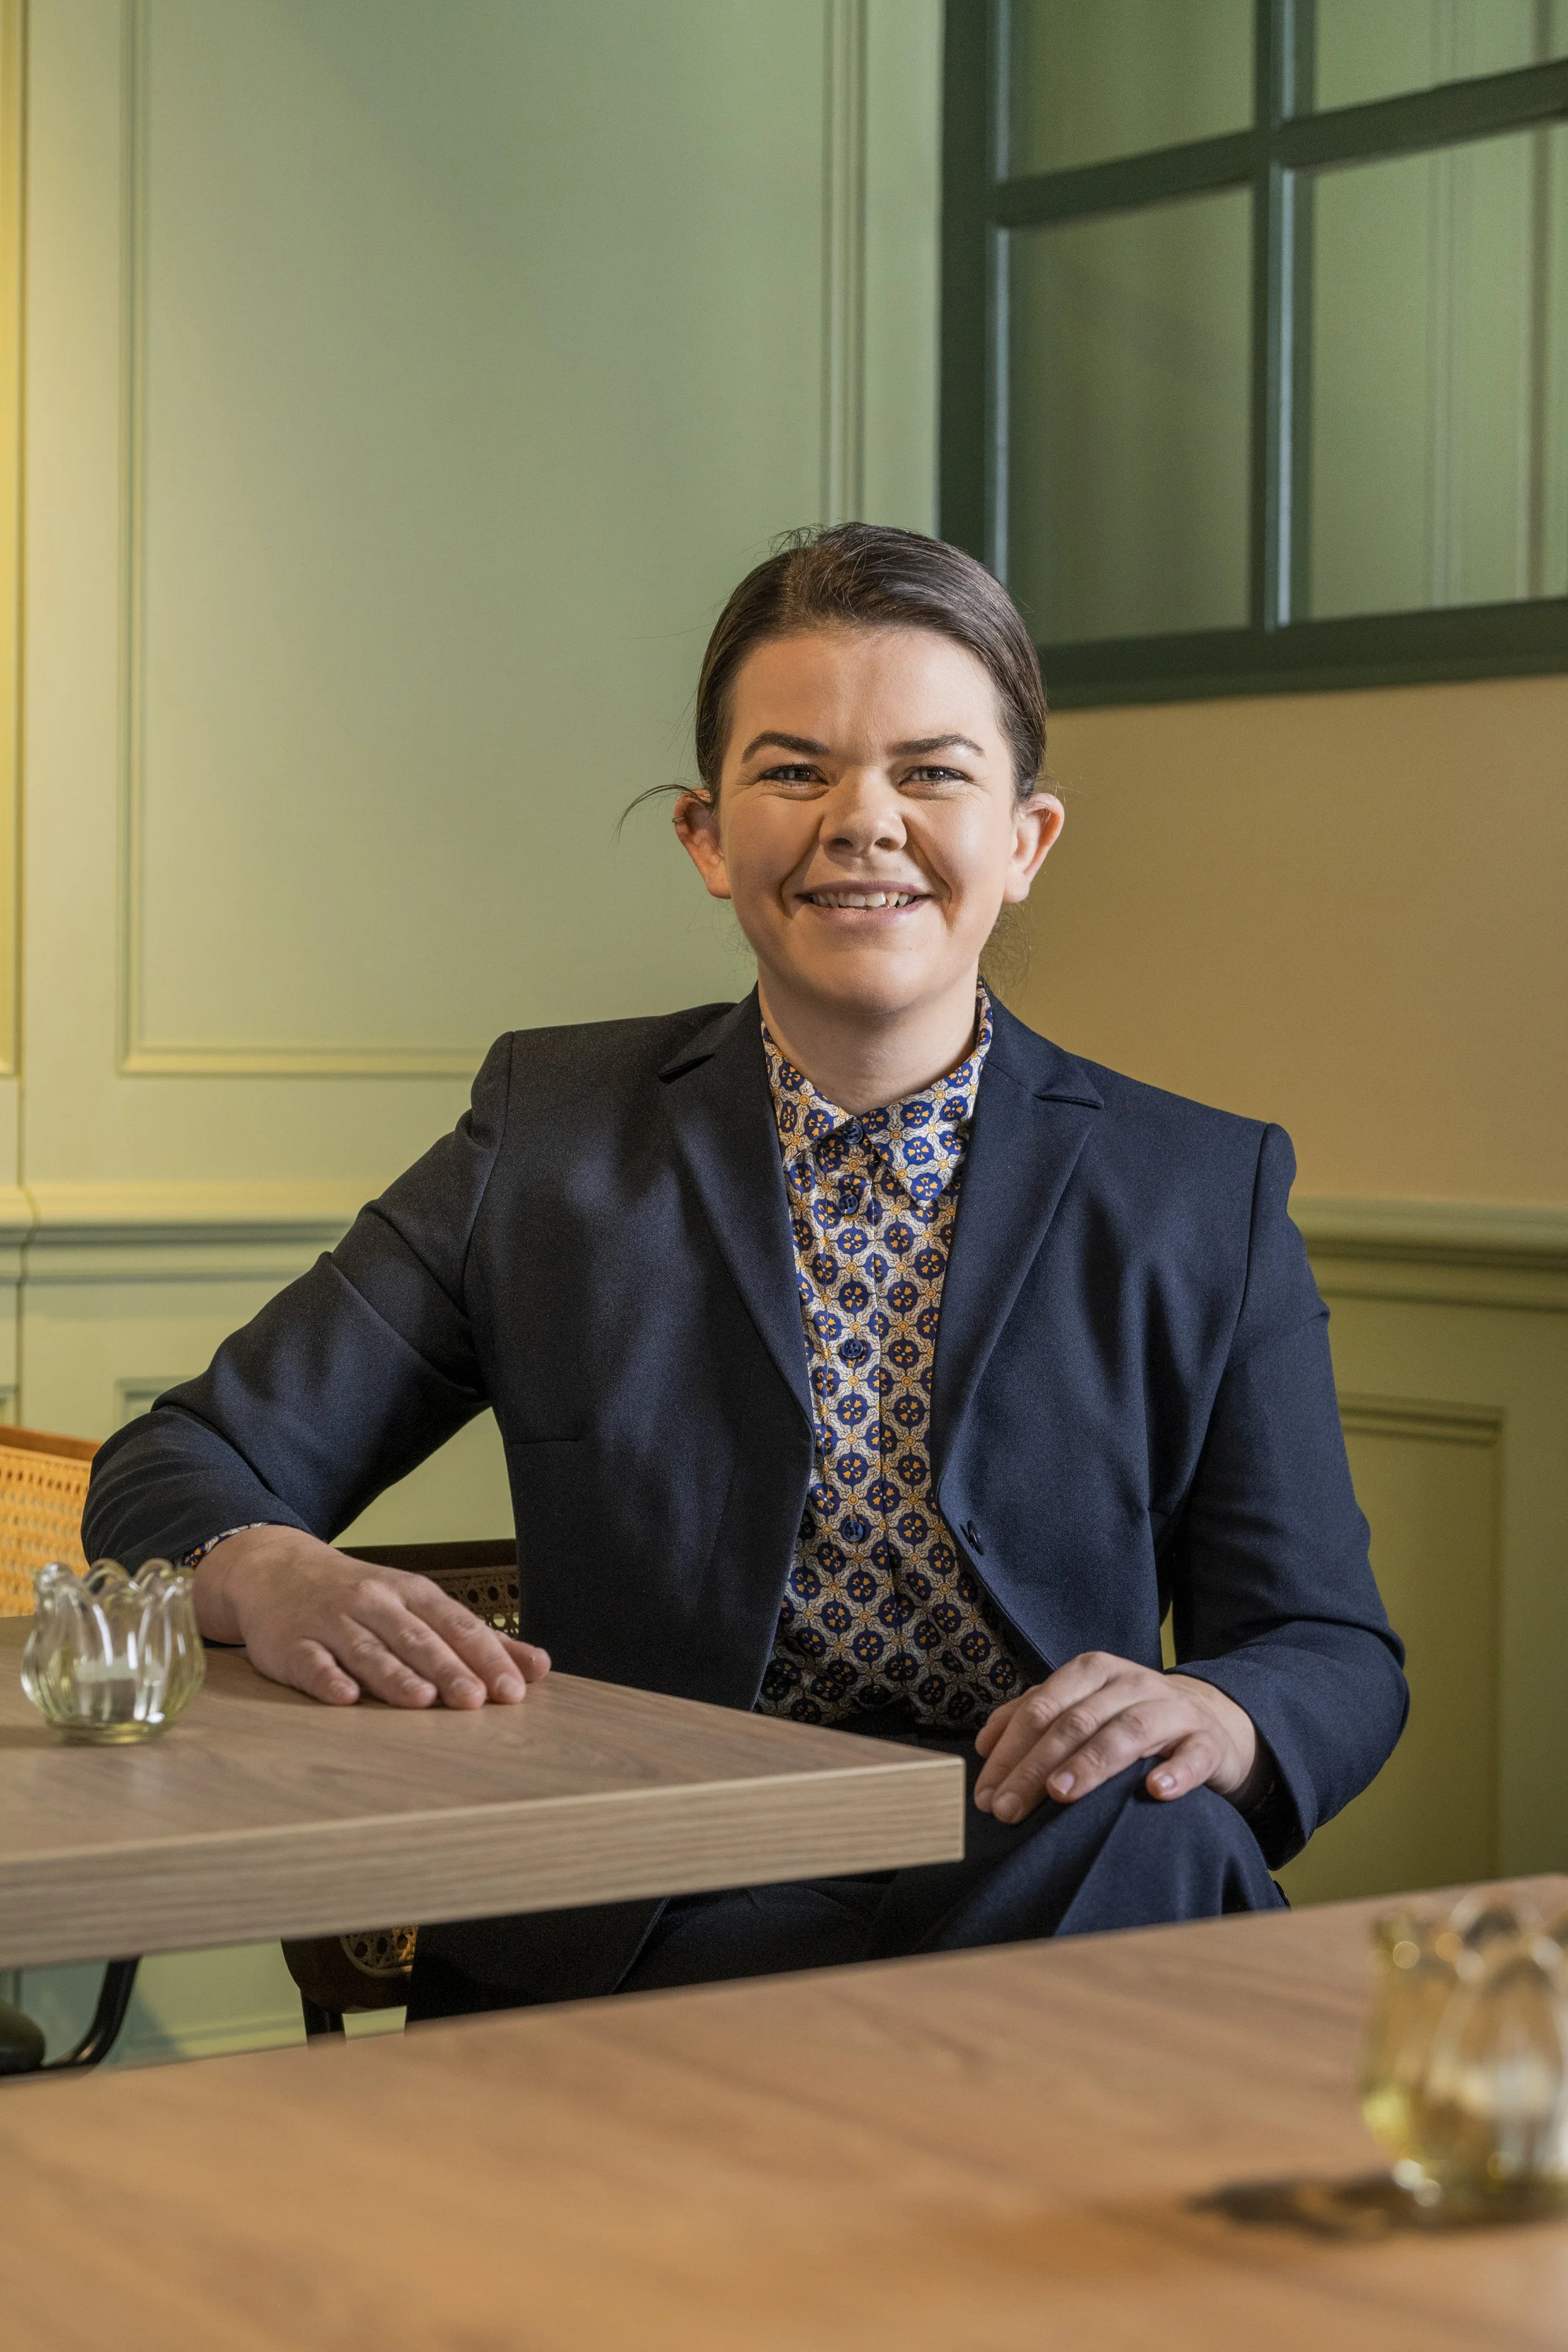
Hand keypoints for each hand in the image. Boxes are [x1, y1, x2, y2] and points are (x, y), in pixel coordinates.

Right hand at [194, 1525, 550, 1709]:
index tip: (513, 1689)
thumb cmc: (363, 1596)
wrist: (277, 1569)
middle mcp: (375, 1604)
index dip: (486, 1657)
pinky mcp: (292, 1644)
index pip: (457, 1626)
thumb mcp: (420, 1606)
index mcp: (412, 1595)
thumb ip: (476, 1639)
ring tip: (422, 1700)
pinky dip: (328, 1679)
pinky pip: (312, 1662)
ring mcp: (332, 1623)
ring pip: (369, 1650)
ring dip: (395, 1675)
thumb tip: (538, 1667)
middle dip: (448, 1669)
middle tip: (475, 1701)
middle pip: (417, 1639)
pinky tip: (345, 1696)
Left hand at [972, 1652, 1262, 1823]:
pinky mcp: (1207, 1740)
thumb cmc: (1129, 1717)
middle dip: (1035, 1767)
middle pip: (1075, 1723)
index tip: (986, 1795)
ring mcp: (1172, 1710)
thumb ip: (1033, 1716)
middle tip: (1008, 1809)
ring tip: (1061, 1793)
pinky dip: (1176, 1771)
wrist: (1209, 1719)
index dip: (1009, 1752)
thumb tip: (983, 1747)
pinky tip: (1157, 1790)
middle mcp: (1130, 1683)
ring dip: (1091, 1763)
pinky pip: (1193, 1754)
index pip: (1040, 1709)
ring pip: (1128, 1732)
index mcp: (1092, 1672)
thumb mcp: (1081, 1706)